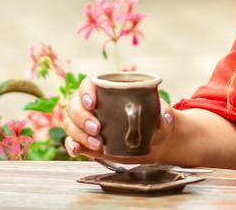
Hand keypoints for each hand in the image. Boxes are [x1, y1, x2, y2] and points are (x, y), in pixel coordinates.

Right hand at [62, 81, 176, 162]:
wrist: (154, 142)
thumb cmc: (156, 122)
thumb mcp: (163, 116)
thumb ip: (165, 114)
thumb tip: (164, 117)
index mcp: (108, 91)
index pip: (88, 84)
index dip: (86, 92)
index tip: (93, 103)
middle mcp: (92, 106)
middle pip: (74, 105)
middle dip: (81, 117)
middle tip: (97, 129)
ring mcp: (86, 124)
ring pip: (70, 123)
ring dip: (78, 133)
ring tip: (98, 144)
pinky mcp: (86, 142)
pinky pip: (71, 141)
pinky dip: (71, 145)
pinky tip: (77, 151)